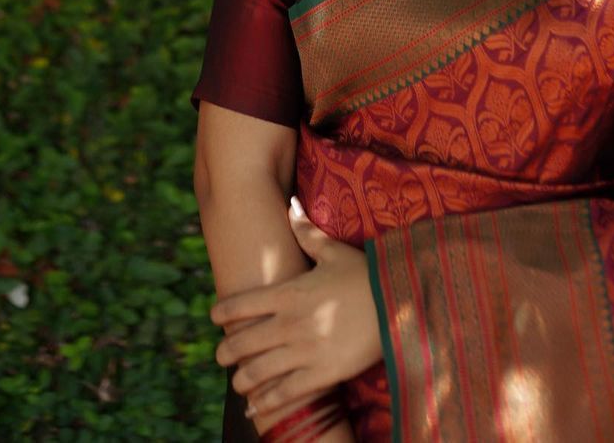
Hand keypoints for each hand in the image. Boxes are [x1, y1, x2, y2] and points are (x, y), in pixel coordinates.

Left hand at [211, 195, 382, 419]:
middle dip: (226, 351)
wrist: (398, 304)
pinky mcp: (321, 374)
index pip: (242, 304)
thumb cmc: (366, 275)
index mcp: (290, 293)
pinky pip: (285, 393)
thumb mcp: (335, 252)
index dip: (222, 312)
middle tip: (220, 355)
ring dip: (242, 378)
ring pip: (258, 372)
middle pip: (243, 342)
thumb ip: (308, 234)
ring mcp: (304, 352)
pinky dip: (266, 402)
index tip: (214, 317)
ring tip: (238, 381)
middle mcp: (290, 324)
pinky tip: (256, 406)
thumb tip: (291, 206)